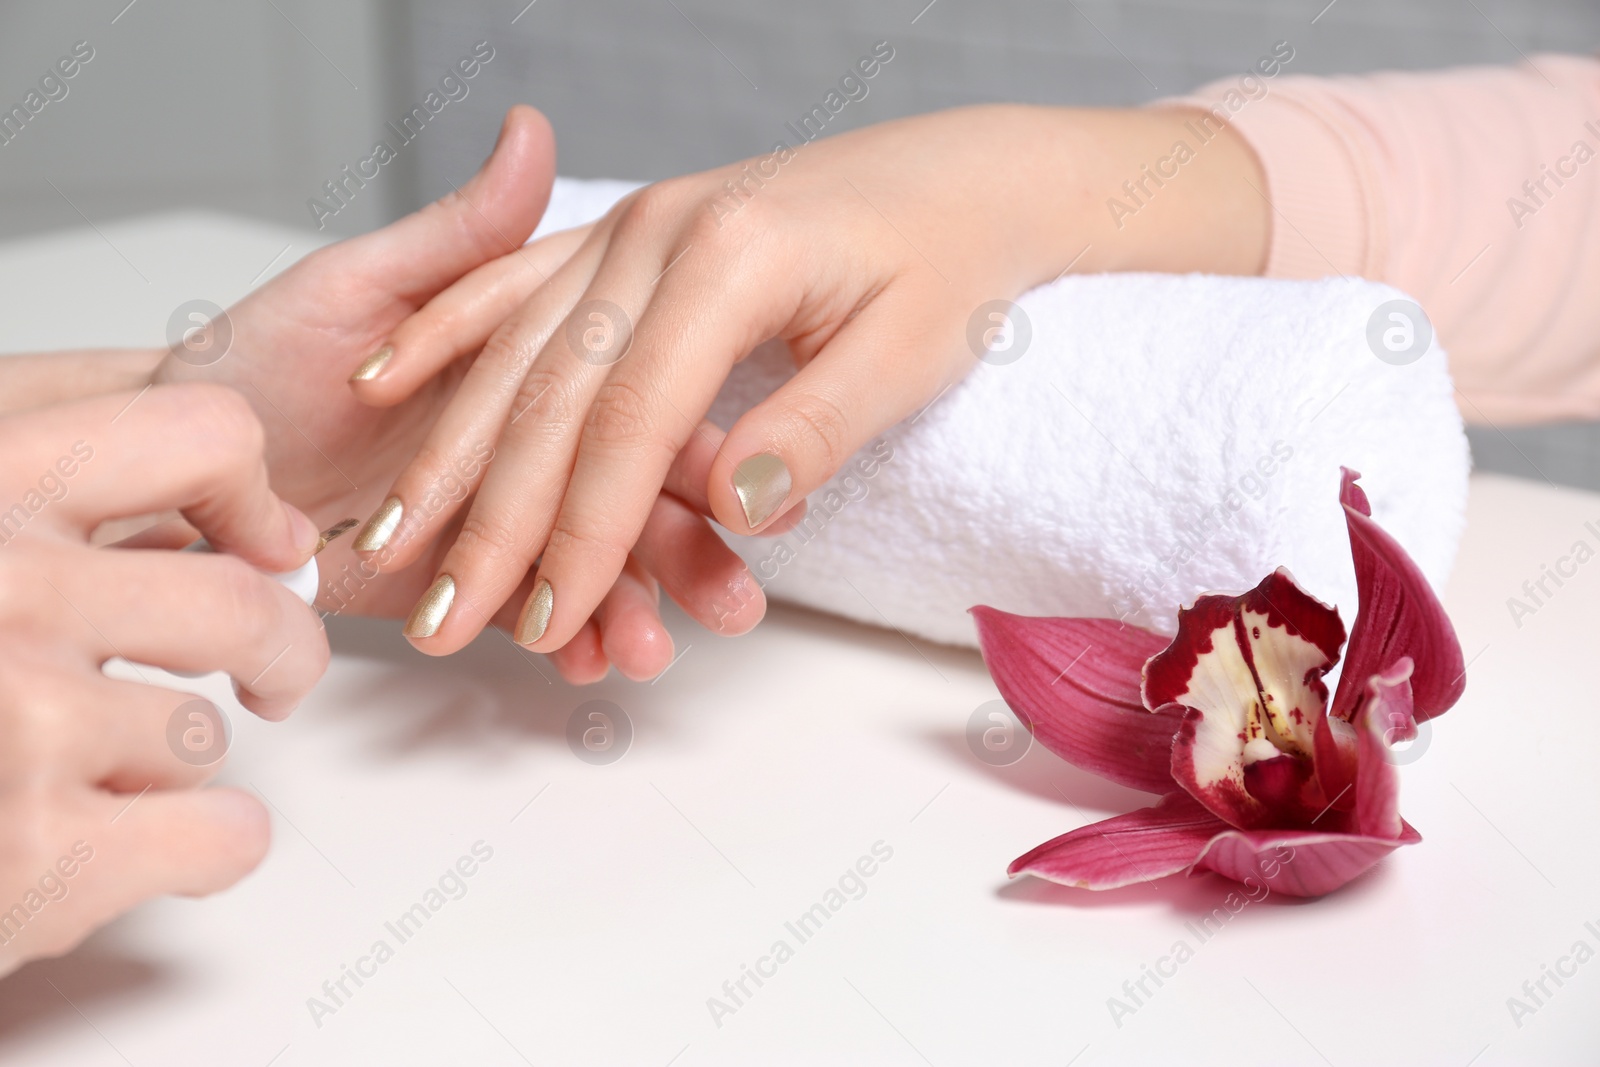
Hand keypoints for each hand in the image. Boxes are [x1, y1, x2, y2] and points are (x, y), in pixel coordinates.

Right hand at [0, 384, 326, 975]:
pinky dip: (208, 848)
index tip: (259, 539)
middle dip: (278, 648)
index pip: (197, 433)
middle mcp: (0, 590)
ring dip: (167, 762)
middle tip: (272, 670)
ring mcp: (22, 723)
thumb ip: (49, 498)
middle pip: (241, 603)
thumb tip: (217, 505)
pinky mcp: (39, 855)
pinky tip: (147, 845)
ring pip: (203, 731)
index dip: (249, 494)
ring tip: (80, 772)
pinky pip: (223, 834)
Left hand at [154, 107, 767, 680]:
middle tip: (734, 602)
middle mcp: (527, 445)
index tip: (737, 485)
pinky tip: (594, 663)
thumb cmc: (251, 361)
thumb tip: (527, 139)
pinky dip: (563, 646)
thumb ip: (458, 240)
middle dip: (688, 554)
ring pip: (593, 568)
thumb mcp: (353, 287)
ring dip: (636, 612)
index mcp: (527, 366)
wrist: (174, 466)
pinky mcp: (462, 585)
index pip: (628, 405)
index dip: (687, 447)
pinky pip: (528, 620)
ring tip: (654, 651)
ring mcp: (498, 521)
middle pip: (631, 499)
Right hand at [349, 103, 1268, 654]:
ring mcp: (634, 225)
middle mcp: (659, 233)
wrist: (964, 172)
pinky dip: (446, 335)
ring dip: (448, 450)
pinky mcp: (628, 233)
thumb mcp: (911, 354)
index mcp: (731, 258)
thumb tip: (733, 510)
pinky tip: (384, 383)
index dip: (582, 534)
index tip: (545, 619)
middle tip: (438, 617)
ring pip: (515, 348)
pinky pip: (515, 283)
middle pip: (551, 395)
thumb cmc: (950, 262)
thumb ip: (814, 430)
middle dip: (491, 519)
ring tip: (388, 540)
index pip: (630, 424)